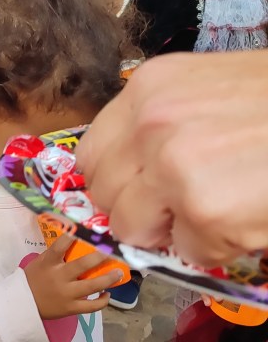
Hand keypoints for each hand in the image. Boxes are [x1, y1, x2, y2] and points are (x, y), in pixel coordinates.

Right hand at [24, 236, 122, 318]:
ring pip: (93, 286)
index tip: (86, 228)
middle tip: (114, 251)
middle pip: (82, 265)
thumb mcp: (40, 263)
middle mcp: (59, 277)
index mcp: (48, 263)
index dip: (73, 236)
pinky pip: (92, 306)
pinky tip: (107, 294)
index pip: (60, 245)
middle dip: (100, 256)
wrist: (23, 304)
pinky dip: (103, 301)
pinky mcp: (71, 308)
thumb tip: (77, 241)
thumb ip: (56, 254)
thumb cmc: (32, 280)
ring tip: (118, 273)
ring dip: (109, 278)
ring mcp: (66, 294)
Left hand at [77, 51, 267, 266]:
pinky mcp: (206, 212)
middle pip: (105, 195)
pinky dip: (219, 248)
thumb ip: (165, 126)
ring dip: (175, 231)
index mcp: (149, 89)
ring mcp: (174, 168)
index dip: (115, 182)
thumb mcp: (212, 94)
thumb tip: (133, 180)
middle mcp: (150, 124)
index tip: (140, 193)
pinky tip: (252, 217)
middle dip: (140, 211)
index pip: (91, 155)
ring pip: (135, 229)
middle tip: (185, 207)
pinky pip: (189, 253)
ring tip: (222, 209)